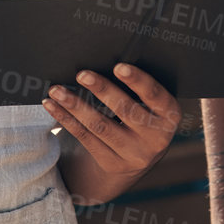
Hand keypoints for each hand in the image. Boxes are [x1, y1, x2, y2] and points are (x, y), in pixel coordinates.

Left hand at [43, 64, 180, 179]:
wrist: (136, 158)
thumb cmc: (142, 116)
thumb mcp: (150, 106)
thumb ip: (138, 89)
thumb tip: (104, 59)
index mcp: (169, 116)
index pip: (155, 95)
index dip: (138, 80)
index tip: (119, 66)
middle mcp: (156, 138)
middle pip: (125, 110)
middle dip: (102, 90)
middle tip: (82, 74)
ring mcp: (134, 155)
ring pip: (100, 126)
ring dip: (75, 106)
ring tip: (57, 90)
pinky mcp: (112, 164)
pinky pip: (85, 138)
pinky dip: (67, 120)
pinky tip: (54, 106)